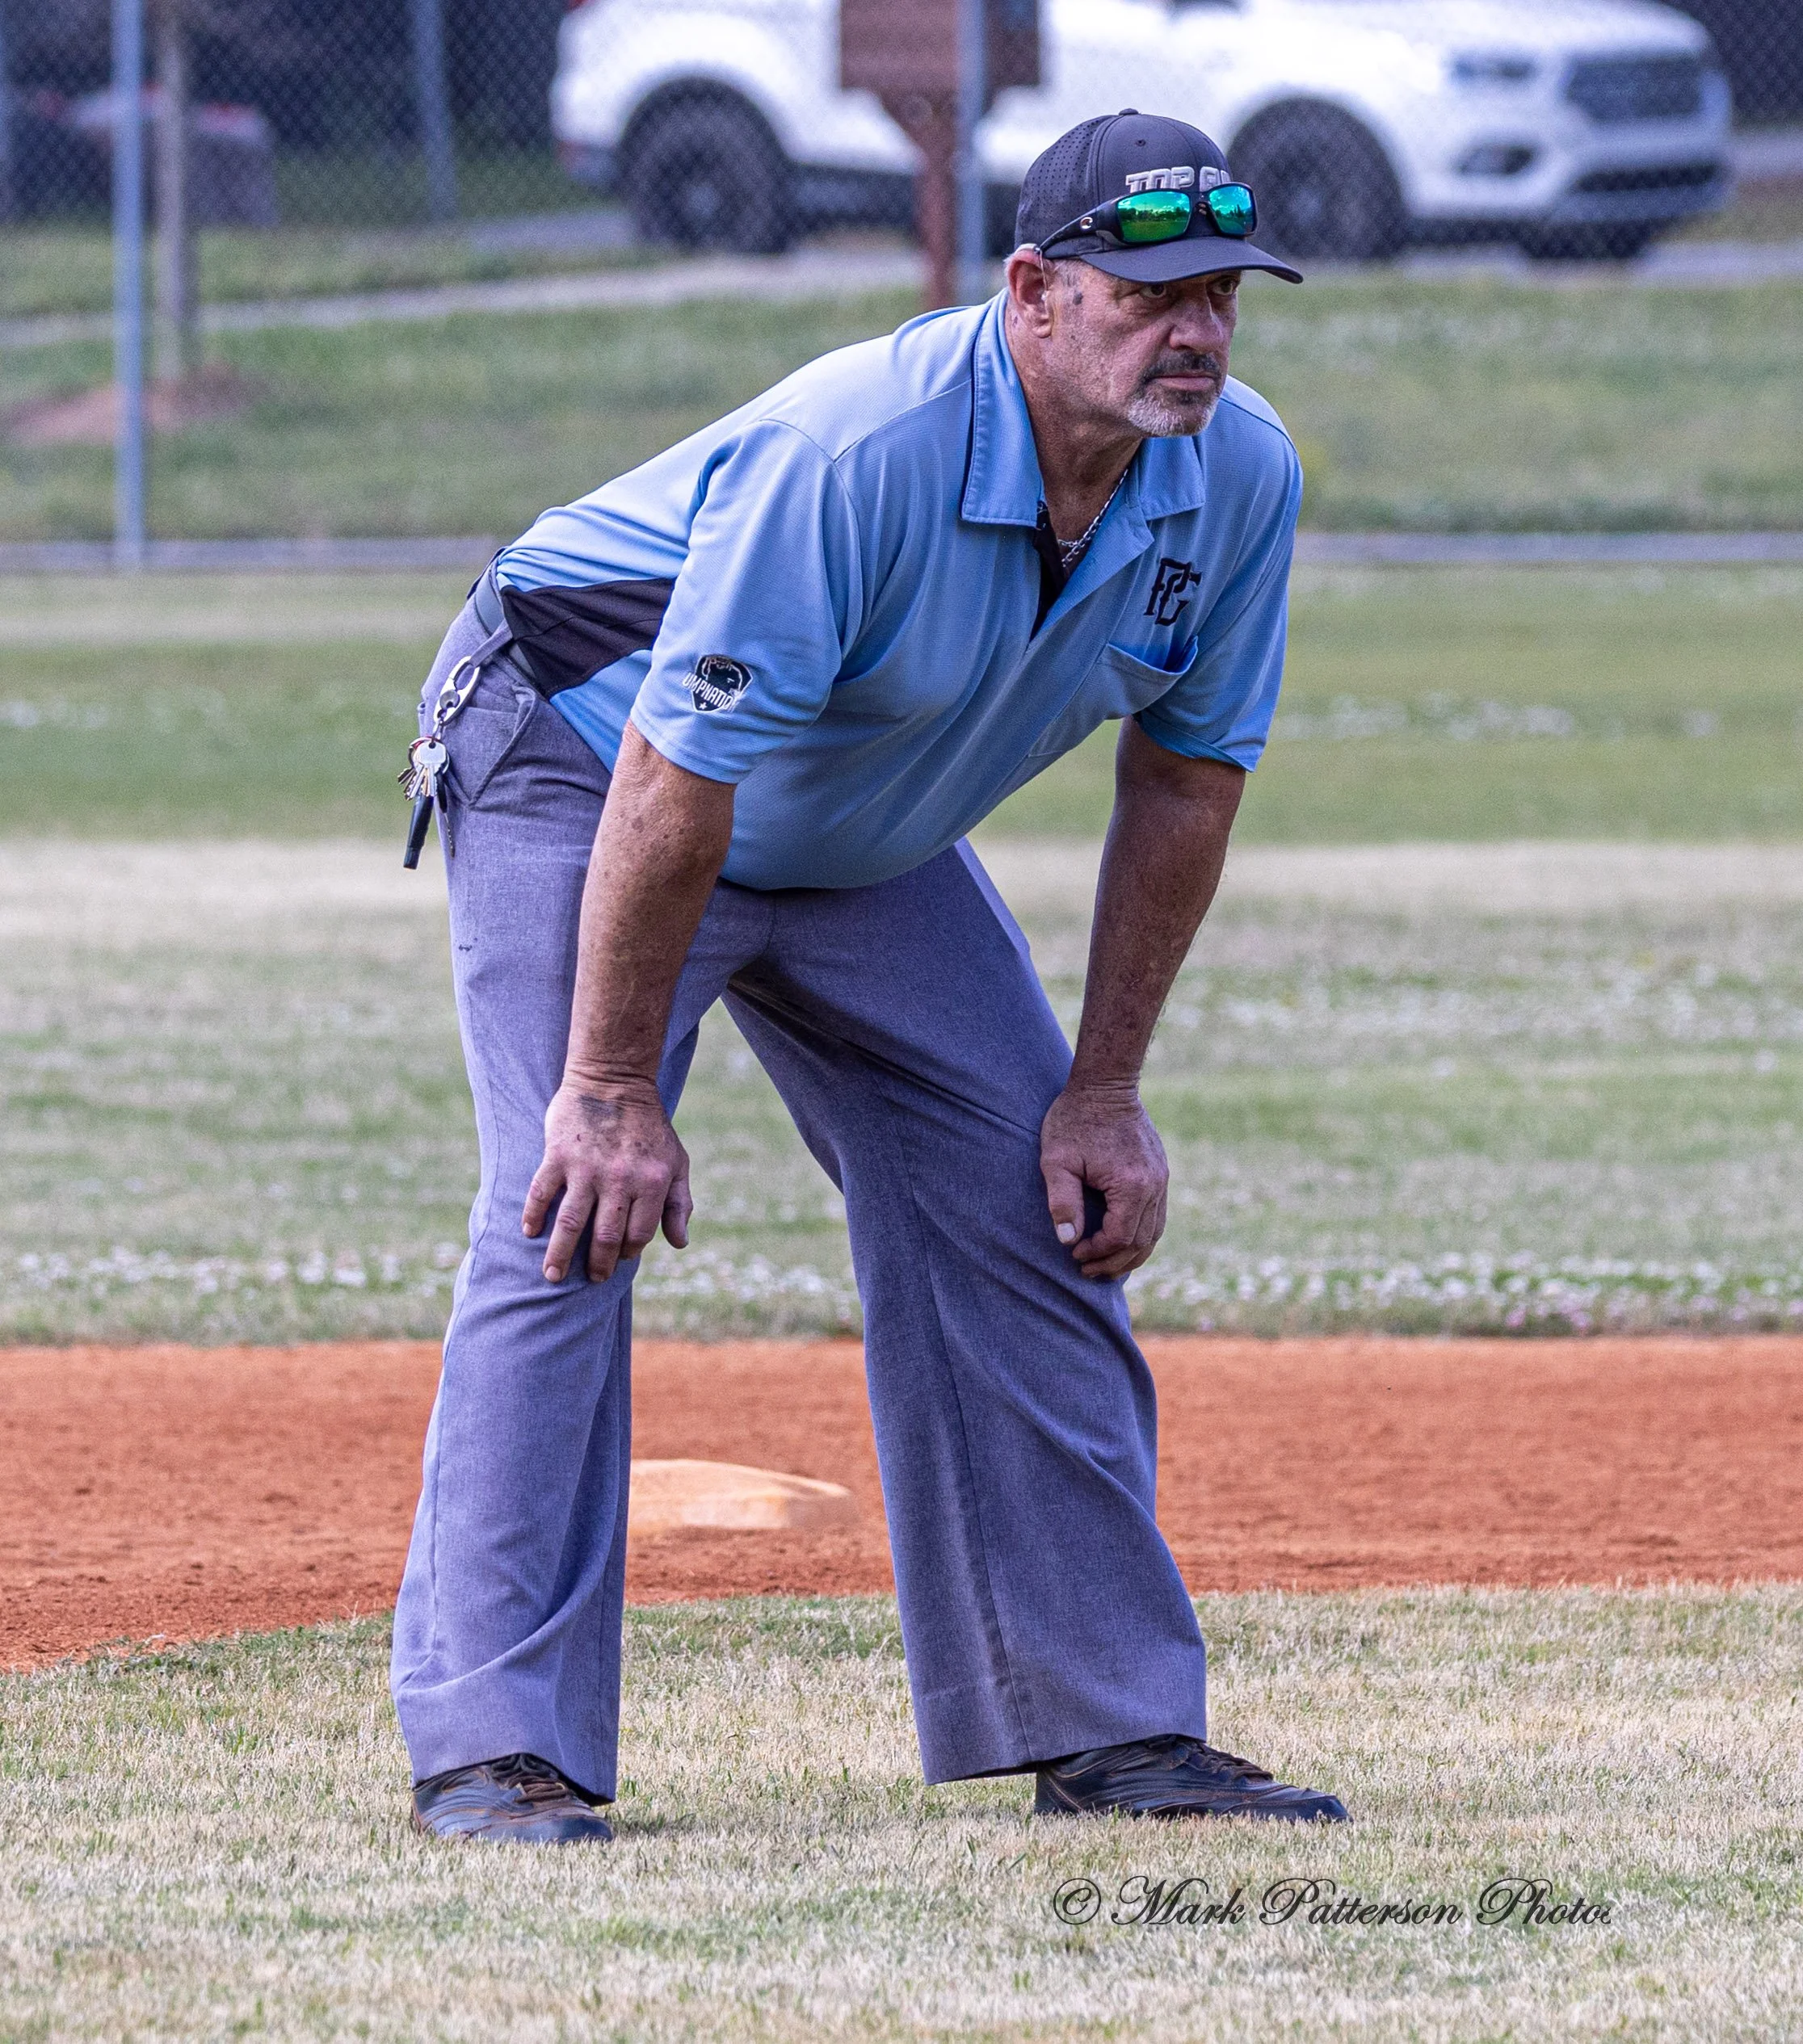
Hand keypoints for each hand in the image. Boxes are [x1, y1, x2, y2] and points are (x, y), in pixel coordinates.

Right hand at [523, 1081, 692, 1283]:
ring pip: (571, 1223)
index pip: (639, 1234)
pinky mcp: (559, 1155)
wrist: (614, 1080)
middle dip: (597, 1264)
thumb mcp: (676, 1162)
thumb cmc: (649, 1127)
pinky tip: (529, 1233)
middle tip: (590, 1279)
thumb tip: (680, 1243)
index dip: (630, 1251)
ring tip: (552, 1276)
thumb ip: (678, 1203)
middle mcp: (620, 1178)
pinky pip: (542, 1192)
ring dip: (559, 1254)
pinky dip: (534, 1215)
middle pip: (606, 1236)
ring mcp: (586, 1168)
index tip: (620, 1257)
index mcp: (651, 1182)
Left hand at [1039, 1079, 1168, 1280]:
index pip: (1120, 1238)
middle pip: (1141, 1242)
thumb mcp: (1057, 1160)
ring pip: (1155, 1233)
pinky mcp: (1160, 1172)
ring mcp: (1162, 1179)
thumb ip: (1062, 1201)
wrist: (1105, 1085)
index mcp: (1132, 1185)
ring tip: (1106, 1265)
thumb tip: (1068, 1240)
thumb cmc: (1075, 1119)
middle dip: (1114, 1262)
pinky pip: (1158, 1216)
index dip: (1097, 1253)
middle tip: (1087, 1271)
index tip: (1073, 1254)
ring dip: (1131, 1254)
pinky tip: (1121, 1241)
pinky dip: (1141, 1235)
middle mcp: (1155, 1185)